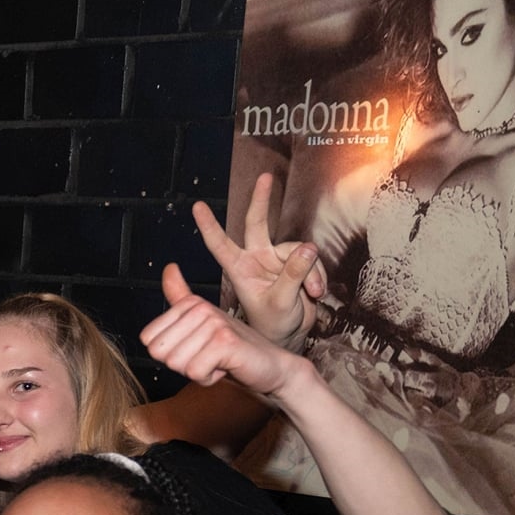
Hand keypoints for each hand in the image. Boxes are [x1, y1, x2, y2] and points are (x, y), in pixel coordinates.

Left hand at [141, 265, 315, 400]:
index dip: (170, 354)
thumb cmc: (234, 350)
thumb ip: (181, 299)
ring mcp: (214, 323)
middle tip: (208, 356)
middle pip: (160, 353)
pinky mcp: (225, 341)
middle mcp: (201, 308)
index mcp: (190, 304)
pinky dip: (208, 378)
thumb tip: (169, 268)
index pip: (149, 340)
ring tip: (218, 360)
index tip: (195, 348)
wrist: (271, 366)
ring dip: (197, 371)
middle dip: (181, 364)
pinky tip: (225, 366)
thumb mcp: (201, 324)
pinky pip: (194, 371)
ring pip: (176, 363)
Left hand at [192, 173, 326, 350]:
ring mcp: (276, 260)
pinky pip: (312, 259)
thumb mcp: (281, 302)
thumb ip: (293, 275)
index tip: (196, 206)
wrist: (289, 337)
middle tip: (264, 177)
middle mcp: (256, 259)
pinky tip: (317, 293)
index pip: (220, 244)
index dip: (209, 226)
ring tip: (312, 293)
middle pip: (257, 223)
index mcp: (240, 270)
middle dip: (261, 199)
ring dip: (310, 270)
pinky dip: (318, 275)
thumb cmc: (273, 325)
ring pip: (298, 248)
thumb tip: (309, 247)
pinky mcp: (296, 264)